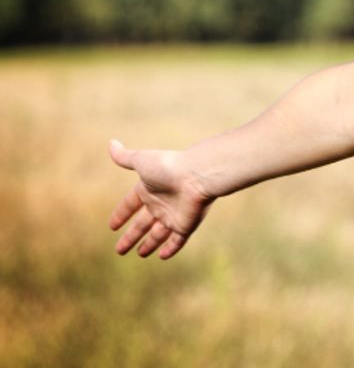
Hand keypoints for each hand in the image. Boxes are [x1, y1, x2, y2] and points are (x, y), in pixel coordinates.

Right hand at [108, 139, 214, 258]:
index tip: (112, 226)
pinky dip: (170, 248)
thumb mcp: (142, 161)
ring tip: (139, 254)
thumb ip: (125, 156)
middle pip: (142, 224)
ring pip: (158, 234)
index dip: (121, 214)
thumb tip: (111, 143)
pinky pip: (177, 240)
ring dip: (148, 244)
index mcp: (149, 189)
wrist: (197, 175)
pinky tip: (161, 256)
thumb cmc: (168, 166)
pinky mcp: (185, 225)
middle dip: (131, 236)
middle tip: (119, 250)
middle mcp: (160, 204)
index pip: (130, 204)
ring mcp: (173, 215)